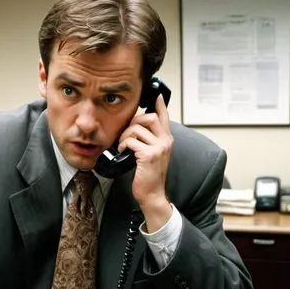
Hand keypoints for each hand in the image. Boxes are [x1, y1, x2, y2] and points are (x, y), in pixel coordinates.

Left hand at [118, 95, 173, 231]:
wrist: (152, 194)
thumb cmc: (149, 175)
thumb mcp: (153, 155)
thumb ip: (150, 141)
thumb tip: (137, 127)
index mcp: (167, 140)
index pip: (165, 116)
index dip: (160, 104)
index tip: (156, 94)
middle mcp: (166, 141)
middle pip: (148, 117)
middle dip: (133, 122)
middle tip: (126, 134)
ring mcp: (159, 148)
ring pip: (137, 129)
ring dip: (125, 136)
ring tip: (123, 146)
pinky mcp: (149, 155)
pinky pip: (131, 141)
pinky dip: (123, 145)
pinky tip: (122, 152)